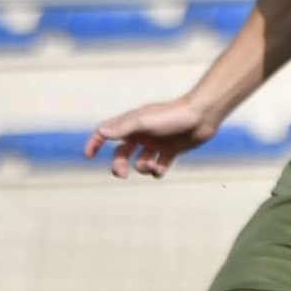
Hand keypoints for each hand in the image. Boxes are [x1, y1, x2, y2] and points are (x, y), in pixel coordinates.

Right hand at [84, 98, 217, 178]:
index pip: (106, 132)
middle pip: (121, 154)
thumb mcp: (145, 121)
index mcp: (132, 124)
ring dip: (143, 168)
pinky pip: (158, 167)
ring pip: (140, 163)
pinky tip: (161, 167)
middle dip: (118, 165)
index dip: (94, 142)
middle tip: (122, 174)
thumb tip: (102, 133)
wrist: (202, 116)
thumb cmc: (173, 115)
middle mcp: (142, 134)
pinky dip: (157, 171)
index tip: (88, 156)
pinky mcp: (170, 151)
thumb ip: (123, 128)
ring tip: (153, 165)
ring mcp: (156, 144)